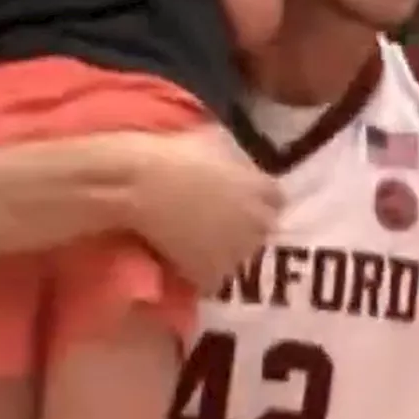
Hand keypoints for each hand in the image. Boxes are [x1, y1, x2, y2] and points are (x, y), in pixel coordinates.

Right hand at [119, 126, 281, 293]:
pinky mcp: (212, 275)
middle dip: (246, 225)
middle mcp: (259, 223)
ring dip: (226, 250)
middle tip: (217, 220)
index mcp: (265, 190)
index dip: (257, 198)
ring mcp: (238, 252)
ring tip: (197, 241)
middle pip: (261, 229)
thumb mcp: (218, 140)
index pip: (276, 200)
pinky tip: (184, 259)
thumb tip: (239, 166)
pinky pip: (214, 279)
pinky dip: (201, 273)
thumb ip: (238, 159)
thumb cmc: (176, 154)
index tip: (239, 197)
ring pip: (239, 255)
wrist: (141, 185)